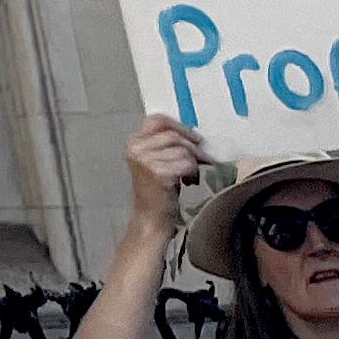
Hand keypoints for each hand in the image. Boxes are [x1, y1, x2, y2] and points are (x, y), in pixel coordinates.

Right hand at [120, 115, 206, 231]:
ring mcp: (146, 160)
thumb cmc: (157, 191)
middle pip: (174, 135)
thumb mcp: (156, 161)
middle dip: (193, 147)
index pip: (158, 120)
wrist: (151, 219)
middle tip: (204, 158)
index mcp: (133, 142)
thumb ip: (165, 145)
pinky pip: (187, 164)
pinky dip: (193, 173)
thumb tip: (194, 135)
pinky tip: (189, 182)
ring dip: (194, 163)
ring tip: (191, 176)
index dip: (179, 126)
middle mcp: (136, 148)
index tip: (194, 138)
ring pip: (183, 150)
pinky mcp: (159, 173)